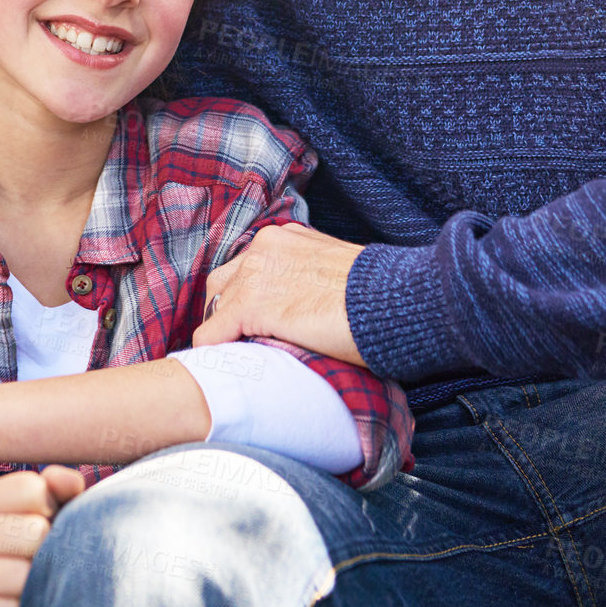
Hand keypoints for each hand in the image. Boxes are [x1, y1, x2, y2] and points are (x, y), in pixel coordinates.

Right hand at [0, 466, 84, 606]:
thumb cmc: (13, 560)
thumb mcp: (36, 518)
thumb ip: (58, 493)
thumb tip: (70, 482)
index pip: (33, 490)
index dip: (54, 511)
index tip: (46, 529)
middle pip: (34, 532)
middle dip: (49, 553)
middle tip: (39, 566)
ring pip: (24, 576)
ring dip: (39, 589)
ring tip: (28, 592)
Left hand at [192, 222, 365, 363]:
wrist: (394, 298)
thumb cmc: (378, 294)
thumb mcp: (336, 272)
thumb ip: (309, 279)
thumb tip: (307, 304)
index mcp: (283, 239)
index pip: (247, 267)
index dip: (247, 298)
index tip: (256, 323)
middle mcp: (263, 248)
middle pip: (224, 283)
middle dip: (228, 312)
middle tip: (244, 341)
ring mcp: (254, 275)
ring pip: (215, 308)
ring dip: (225, 333)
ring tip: (238, 359)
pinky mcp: (251, 305)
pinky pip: (212, 333)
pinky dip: (213, 351)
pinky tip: (223, 368)